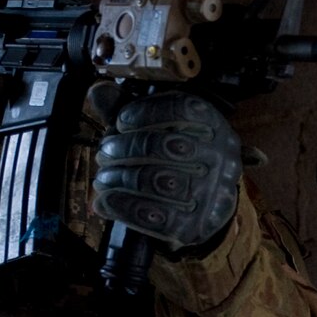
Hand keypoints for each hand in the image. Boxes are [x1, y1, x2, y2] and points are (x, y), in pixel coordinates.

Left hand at [92, 91, 242, 251]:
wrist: (209, 206)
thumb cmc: (178, 158)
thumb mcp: (161, 128)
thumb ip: (129, 109)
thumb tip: (98, 91)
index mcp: (212, 125)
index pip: (179, 109)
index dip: (143, 113)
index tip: (120, 122)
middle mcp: (218, 156)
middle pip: (161, 145)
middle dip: (123, 148)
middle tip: (104, 154)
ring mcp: (210, 192)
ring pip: (153, 180)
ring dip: (118, 178)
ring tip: (103, 178)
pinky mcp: (195, 224)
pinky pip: (151, 215)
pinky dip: (121, 206)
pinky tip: (104, 201)